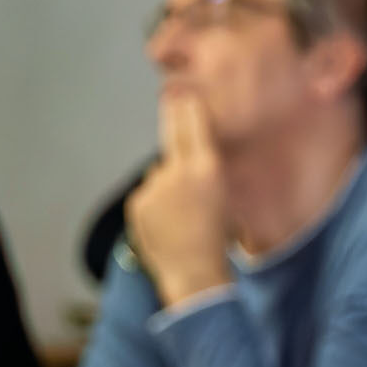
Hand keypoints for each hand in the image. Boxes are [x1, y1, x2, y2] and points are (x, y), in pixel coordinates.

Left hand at [126, 91, 233, 304]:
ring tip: (185, 211)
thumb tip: (195, 154)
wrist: (194, 274)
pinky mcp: (138, 203)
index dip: (187, 107)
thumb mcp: (228, 200)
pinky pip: (149, 195)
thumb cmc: (220, 241)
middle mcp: (178, 173)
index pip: (193, 127)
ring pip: (161, 174)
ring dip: (169, 184)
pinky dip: (157, 204)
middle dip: (174, 118)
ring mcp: (154, 187)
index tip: (183, 93)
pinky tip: (171, 223)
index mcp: (207, 171)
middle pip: (171, 137)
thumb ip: (208, 173)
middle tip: (172, 99)